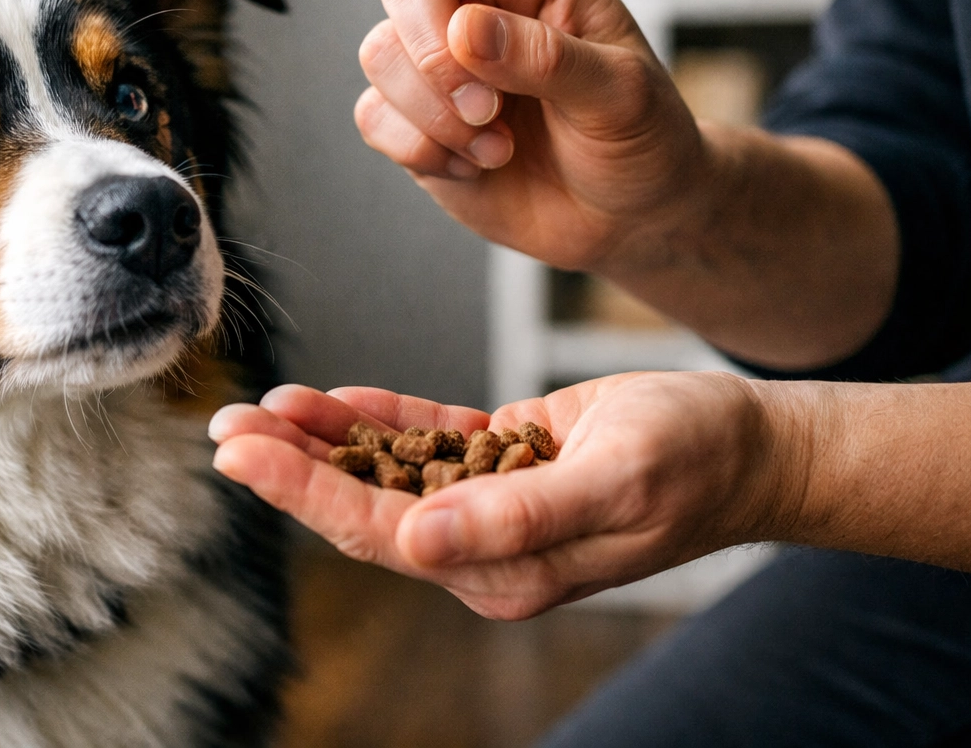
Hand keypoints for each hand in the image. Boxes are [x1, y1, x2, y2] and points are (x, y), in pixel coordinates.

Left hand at [210, 374, 797, 618]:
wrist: (747, 446)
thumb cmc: (695, 460)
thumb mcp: (614, 480)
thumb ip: (518, 517)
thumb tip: (417, 543)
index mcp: (504, 568)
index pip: (379, 531)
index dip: (304, 491)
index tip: (242, 454)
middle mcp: (484, 547)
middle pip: (364, 505)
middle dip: (289, 467)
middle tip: (222, 423)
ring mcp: (489, 506)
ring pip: (383, 473)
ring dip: (320, 440)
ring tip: (258, 406)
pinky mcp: (501, 464)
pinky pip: (423, 444)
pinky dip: (375, 421)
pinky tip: (328, 402)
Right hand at [353, 0, 705, 272]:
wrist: (630, 215)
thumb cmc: (641, 135)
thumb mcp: (621, 94)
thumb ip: (547, 59)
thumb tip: (463, 35)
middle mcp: (473, 3)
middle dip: (426, 40)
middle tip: (484, 102)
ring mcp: (436, 66)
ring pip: (381, 55)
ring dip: (435, 109)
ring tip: (496, 142)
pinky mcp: (413, 123)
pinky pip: (375, 119)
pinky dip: (420, 149)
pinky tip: (473, 166)